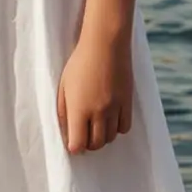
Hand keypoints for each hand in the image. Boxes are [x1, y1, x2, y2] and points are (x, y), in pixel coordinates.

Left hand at [56, 30, 133, 155]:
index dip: (74, 147)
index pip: (78, 144)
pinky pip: (124, 127)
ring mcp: (114, 108)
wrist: (105, 44)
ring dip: (102, 137)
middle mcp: (97, 112)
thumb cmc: (79, 63)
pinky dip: (117, 129)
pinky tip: (110, 120)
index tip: (73, 143)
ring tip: (96, 127)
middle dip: (88, 144)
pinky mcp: (127, 102)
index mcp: (78, 109)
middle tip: (84, 136)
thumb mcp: (63, 86)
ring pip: (111, 138)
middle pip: (96, 144)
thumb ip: (64, 111)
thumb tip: (66, 133)